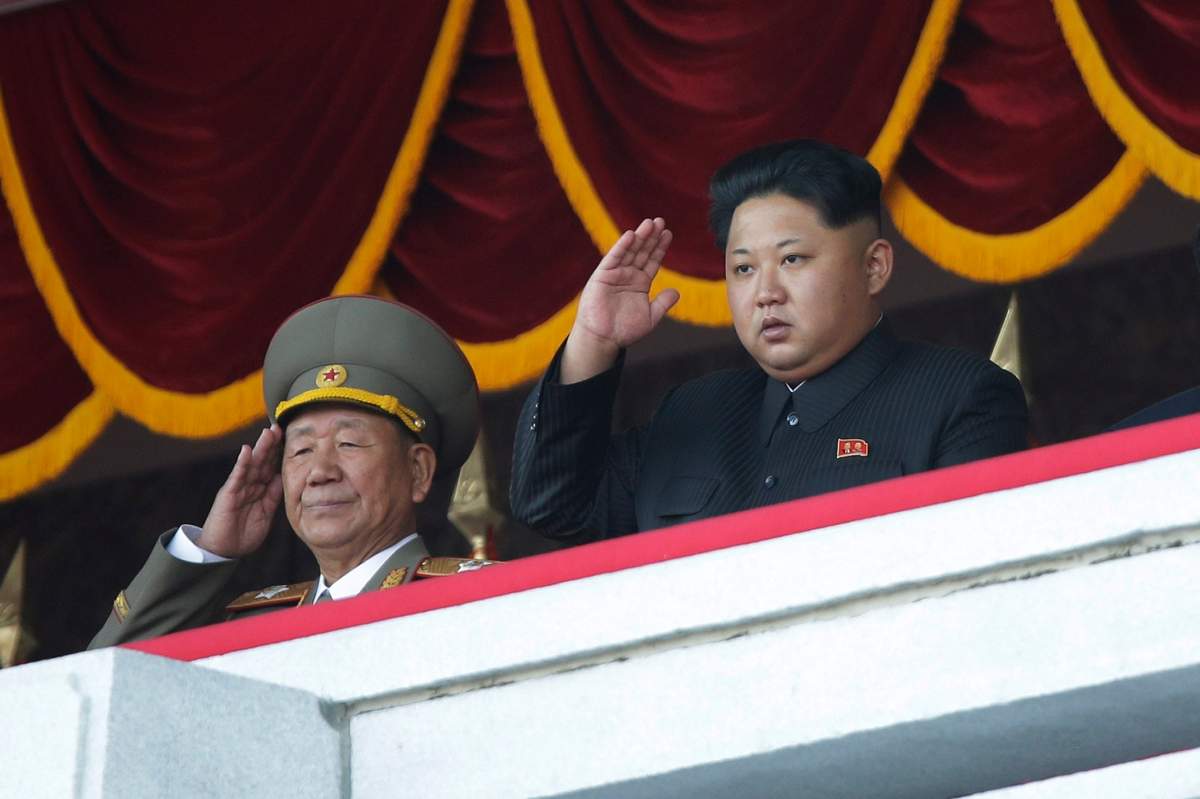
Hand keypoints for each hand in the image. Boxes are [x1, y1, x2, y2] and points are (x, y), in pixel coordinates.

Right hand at [197, 425, 283, 557]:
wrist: (224, 550)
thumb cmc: (244, 532)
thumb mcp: (266, 512)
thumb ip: (274, 495)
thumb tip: (285, 478)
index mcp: (260, 489)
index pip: (271, 467)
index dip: (280, 453)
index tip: (291, 437)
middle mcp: (249, 484)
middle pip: (263, 461)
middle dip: (272, 444)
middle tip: (280, 427)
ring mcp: (238, 487)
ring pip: (251, 464)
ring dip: (260, 448)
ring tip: (268, 433)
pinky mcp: (228, 494)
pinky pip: (237, 477)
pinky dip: (242, 463)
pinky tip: (247, 451)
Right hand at [561, 217, 679, 382]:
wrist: (603, 339)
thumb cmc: (624, 330)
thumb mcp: (651, 317)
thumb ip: (663, 303)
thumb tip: (677, 292)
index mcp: (639, 283)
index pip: (652, 261)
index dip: (660, 248)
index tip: (668, 233)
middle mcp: (628, 276)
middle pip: (642, 252)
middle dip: (651, 237)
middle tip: (661, 221)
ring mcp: (615, 274)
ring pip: (630, 252)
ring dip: (639, 237)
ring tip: (650, 223)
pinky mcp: (602, 276)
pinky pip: (613, 258)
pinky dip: (622, 247)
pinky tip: (631, 235)